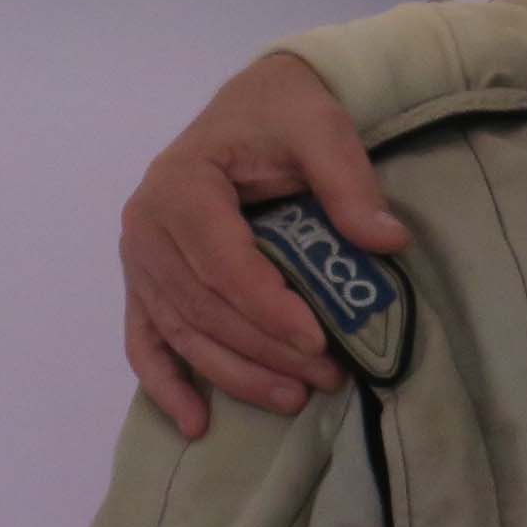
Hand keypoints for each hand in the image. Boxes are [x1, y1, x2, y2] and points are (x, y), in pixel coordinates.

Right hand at [124, 52, 399, 437]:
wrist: (253, 105)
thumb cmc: (285, 114)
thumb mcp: (324, 131)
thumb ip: (350, 184)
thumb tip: (386, 242)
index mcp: (182, 185)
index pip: (222, 263)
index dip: (266, 308)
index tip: (317, 340)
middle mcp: (146, 226)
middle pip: (202, 306)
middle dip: (263, 350)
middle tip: (326, 377)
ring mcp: (140, 258)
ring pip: (181, 331)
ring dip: (233, 373)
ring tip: (293, 400)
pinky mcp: (145, 280)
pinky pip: (145, 339)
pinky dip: (166, 383)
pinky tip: (196, 421)